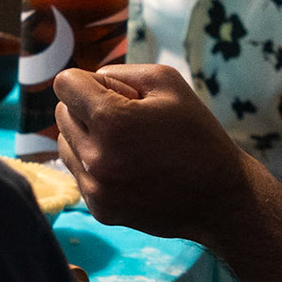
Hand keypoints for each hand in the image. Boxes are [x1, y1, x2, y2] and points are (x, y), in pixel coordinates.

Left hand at [54, 63, 254, 243]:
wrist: (220, 197)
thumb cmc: (196, 132)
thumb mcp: (167, 82)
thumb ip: (118, 72)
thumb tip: (87, 82)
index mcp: (111, 120)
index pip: (64, 84)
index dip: (89, 81)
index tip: (116, 92)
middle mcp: (96, 156)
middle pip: (62, 113)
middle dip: (88, 108)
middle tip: (129, 118)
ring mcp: (96, 187)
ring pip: (65, 143)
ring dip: (88, 137)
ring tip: (127, 144)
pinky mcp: (99, 209)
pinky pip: (79, 172)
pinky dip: (96, 165)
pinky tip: (130, 168)